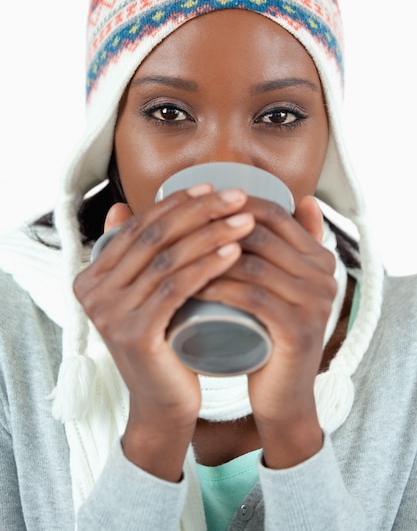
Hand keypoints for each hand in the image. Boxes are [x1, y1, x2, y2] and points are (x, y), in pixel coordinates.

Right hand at [73, 185, 254, 479]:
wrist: (163, 403)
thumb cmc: (164, 341)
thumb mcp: (145, 292)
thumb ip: (132, 254)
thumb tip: (121, 207)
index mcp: (92, 275)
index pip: (139, 225)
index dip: (177, 202)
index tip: (214, 187)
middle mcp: (92, 291)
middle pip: (154, 236)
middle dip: (200, 211)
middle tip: (238, 198)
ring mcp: (109, 313)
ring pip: (167, 258)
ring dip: (211, 234)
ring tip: (246, 222)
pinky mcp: (134, 333)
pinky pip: (175, 288)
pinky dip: (207, 266)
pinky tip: (233, 252)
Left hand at [197, 196, 336, 467]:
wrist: (283, 393)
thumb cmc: (270, 332)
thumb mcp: (279, 285)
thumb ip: (290, 247)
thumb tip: (303, 199)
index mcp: (319, 257)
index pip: (274, 212)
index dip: (232, 204)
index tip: (194, 209)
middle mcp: (324, 274)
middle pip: (262, 234)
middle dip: (214, 228)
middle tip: (177, 233)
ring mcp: (315, 302)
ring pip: (254, 264)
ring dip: (210, 257)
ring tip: (177, 259)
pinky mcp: (300, 329)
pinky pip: (253, 297)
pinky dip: (220, 288)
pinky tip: (192, 286)